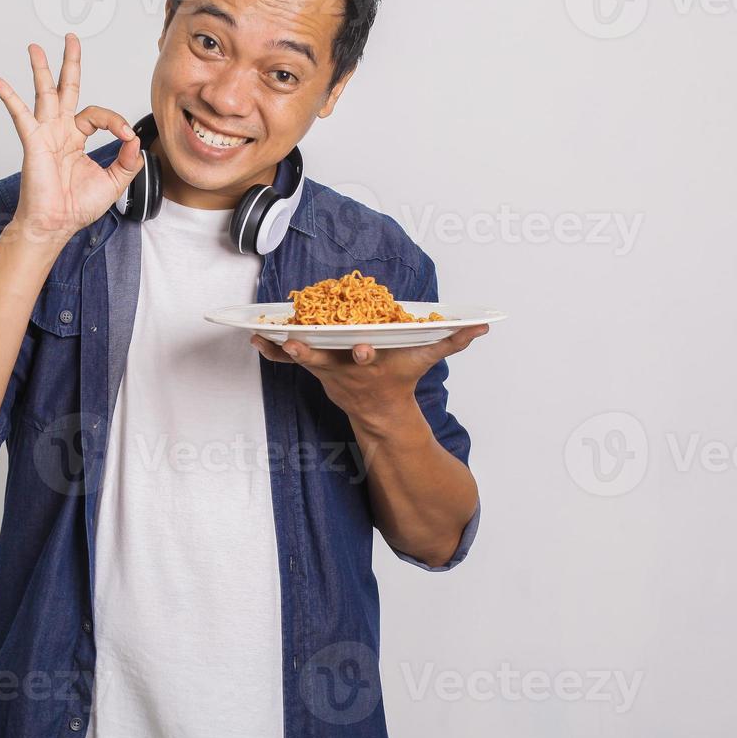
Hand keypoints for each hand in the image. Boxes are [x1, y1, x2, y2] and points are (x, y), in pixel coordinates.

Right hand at [0, 33, 143, 245]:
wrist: (56, 224)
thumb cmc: (76, 206)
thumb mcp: (114, 181)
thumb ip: (128, 160)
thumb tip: (135, 139)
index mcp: (76, 138)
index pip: (98, 114)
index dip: (116, 121)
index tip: (126, 136)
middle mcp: (60, 131)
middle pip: (66, 88)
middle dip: (69, 63)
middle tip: (70, 39)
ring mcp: (45, 134)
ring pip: (44, 93)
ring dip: (40, 69)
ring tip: (35, 48)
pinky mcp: (33, 142)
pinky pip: (20, 114)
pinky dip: (8, 96)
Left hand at [249, 325, 489, 425]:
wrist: (379, 411)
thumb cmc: (401, 378)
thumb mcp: (426, 360)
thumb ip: (451, 340)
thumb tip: (482, 326)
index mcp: (373, 363)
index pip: (369, 358)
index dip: (365, 353)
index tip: (363, 348)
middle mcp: (346, 368)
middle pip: (326, 359)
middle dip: (310, 352)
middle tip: (294, 341)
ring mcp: (327, 370)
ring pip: (301, 359)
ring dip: (281, 350)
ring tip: (261, 336)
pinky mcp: (314, 369)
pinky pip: (288, 362)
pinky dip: (271, 352)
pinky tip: (254, 339)